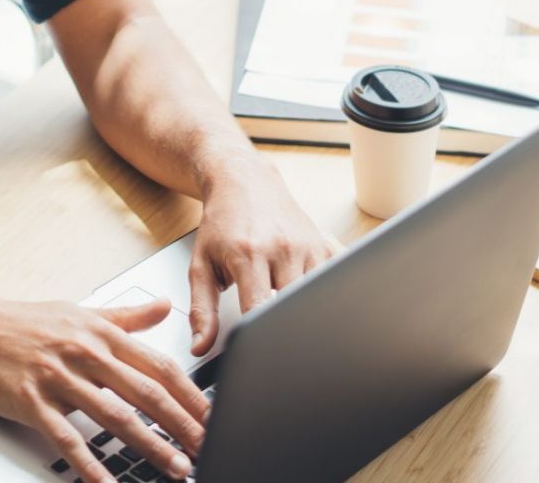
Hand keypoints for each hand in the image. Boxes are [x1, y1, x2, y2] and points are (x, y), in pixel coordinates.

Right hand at [0, 297, 207, 482]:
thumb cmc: (25, 322)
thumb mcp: (81, 312)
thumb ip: (127, 316)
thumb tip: (166, 306)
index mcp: (102, 334)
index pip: (159, 365)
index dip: (191, 394)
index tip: (213, 416)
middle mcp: (85, 353)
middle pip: (146, 393)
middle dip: (182, 425)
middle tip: (208, 447)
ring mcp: (59, 377)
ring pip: (114, 416)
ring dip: (149, 445)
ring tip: (175, 467)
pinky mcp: (32, 400)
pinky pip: (67, 438)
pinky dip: (90, 464)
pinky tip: (108, 482)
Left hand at [189, 157, 334, 355]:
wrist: (244, 183)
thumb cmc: (221, 225)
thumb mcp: (201, 265)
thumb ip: (202, 309)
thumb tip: (200, 346)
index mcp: (248, 255)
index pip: (260, 310)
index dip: (260, 339)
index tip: (257, 356)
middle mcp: (283, 249)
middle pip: (295, 307)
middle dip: (286, 329)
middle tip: (277, 344)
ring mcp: (309, 247)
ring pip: (319, 298)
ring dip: (307, 313)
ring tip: (291, 317)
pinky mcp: (327, 245)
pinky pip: (337, 280)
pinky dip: (329, 296)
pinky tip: (317, 301)